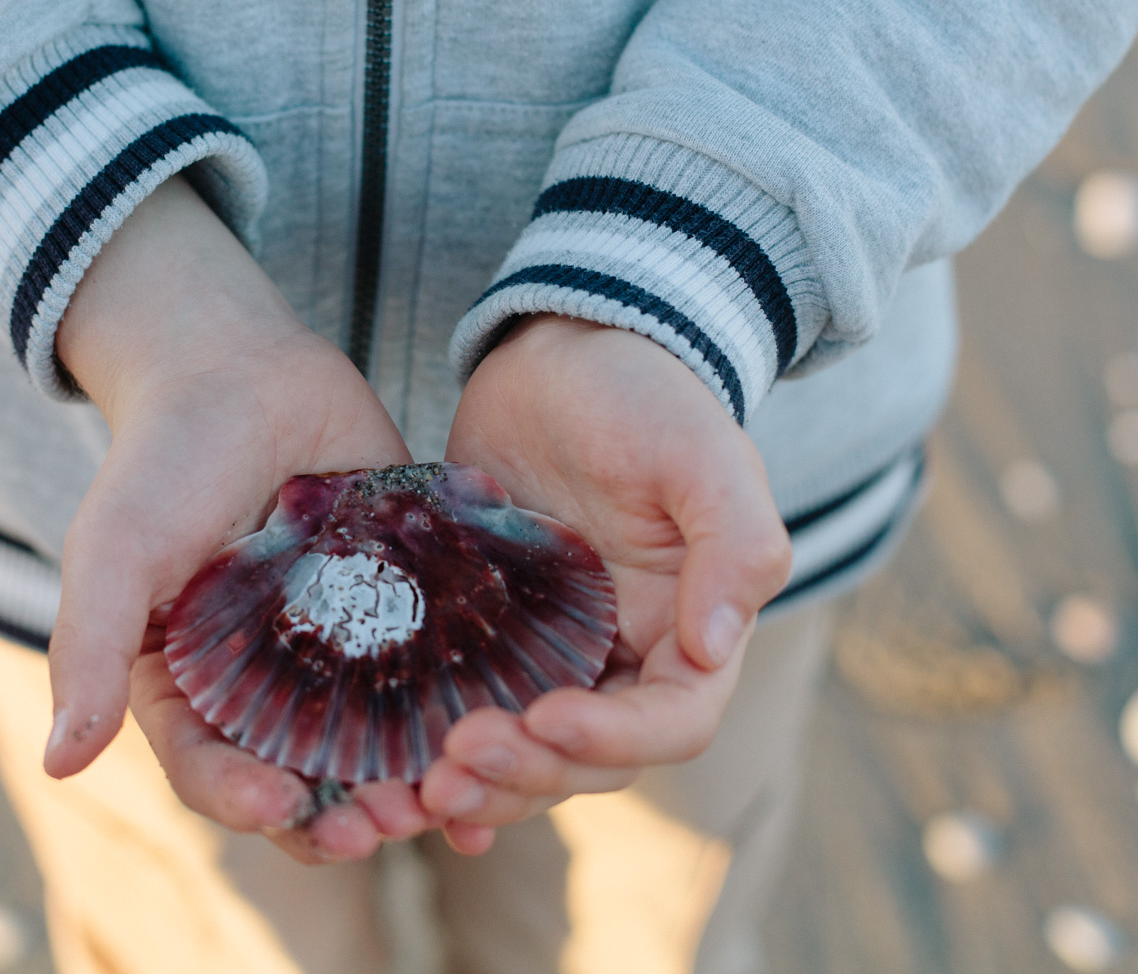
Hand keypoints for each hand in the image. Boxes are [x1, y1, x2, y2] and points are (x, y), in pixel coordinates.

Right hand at [46, 176, 435, 861]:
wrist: (239, 367)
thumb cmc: (160, 461)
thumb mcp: (114, 554)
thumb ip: (87, 652)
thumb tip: (57, 765)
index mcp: (192, 689)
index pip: (216, 770)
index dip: (244, 799)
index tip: (279, 805)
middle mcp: (271, 684)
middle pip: (308, 776)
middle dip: (343, 814)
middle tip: (381, 825)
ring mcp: (345, 647)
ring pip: (383, 740)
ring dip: (413, 781)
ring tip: (444, 797)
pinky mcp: (408, 605)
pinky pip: (441, 673)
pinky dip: (469, 714)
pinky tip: (507, 737)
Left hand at [421, 316, 791, 852]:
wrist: (564, 348)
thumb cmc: (646, 394)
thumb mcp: (703, 453)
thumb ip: (735, 543)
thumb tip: (715, 646)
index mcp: (689, 632)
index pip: (670, 722)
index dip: (613, 737)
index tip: (546, 715)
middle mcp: (624, 659)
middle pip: (589, 760)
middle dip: (529, 772)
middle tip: (457, 760)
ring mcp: (551, 654)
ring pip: (526, 754)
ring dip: (483, 784)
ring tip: (420, 787)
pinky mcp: (485, 637)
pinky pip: (466, 713)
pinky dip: (442, 762)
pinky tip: (402, 789)